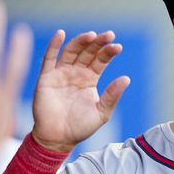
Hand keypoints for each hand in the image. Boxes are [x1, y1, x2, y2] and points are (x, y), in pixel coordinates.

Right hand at [31, 30, 129, 152]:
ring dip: (80, 41)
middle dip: (98, 42)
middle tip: (109, 35)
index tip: (117, 47)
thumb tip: (126, 78)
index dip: (108, 52)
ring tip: (91, 35)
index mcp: (90, 79)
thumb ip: (112, 96)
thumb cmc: (80, 127)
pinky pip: (49, 58)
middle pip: (88, 52)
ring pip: (71, 51)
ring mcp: (61, 73)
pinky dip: (54, 45)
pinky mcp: (46, 77)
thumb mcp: (101, 112)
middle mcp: (76, 73)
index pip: (100, 60)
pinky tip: (60, 34)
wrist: (58, 139)